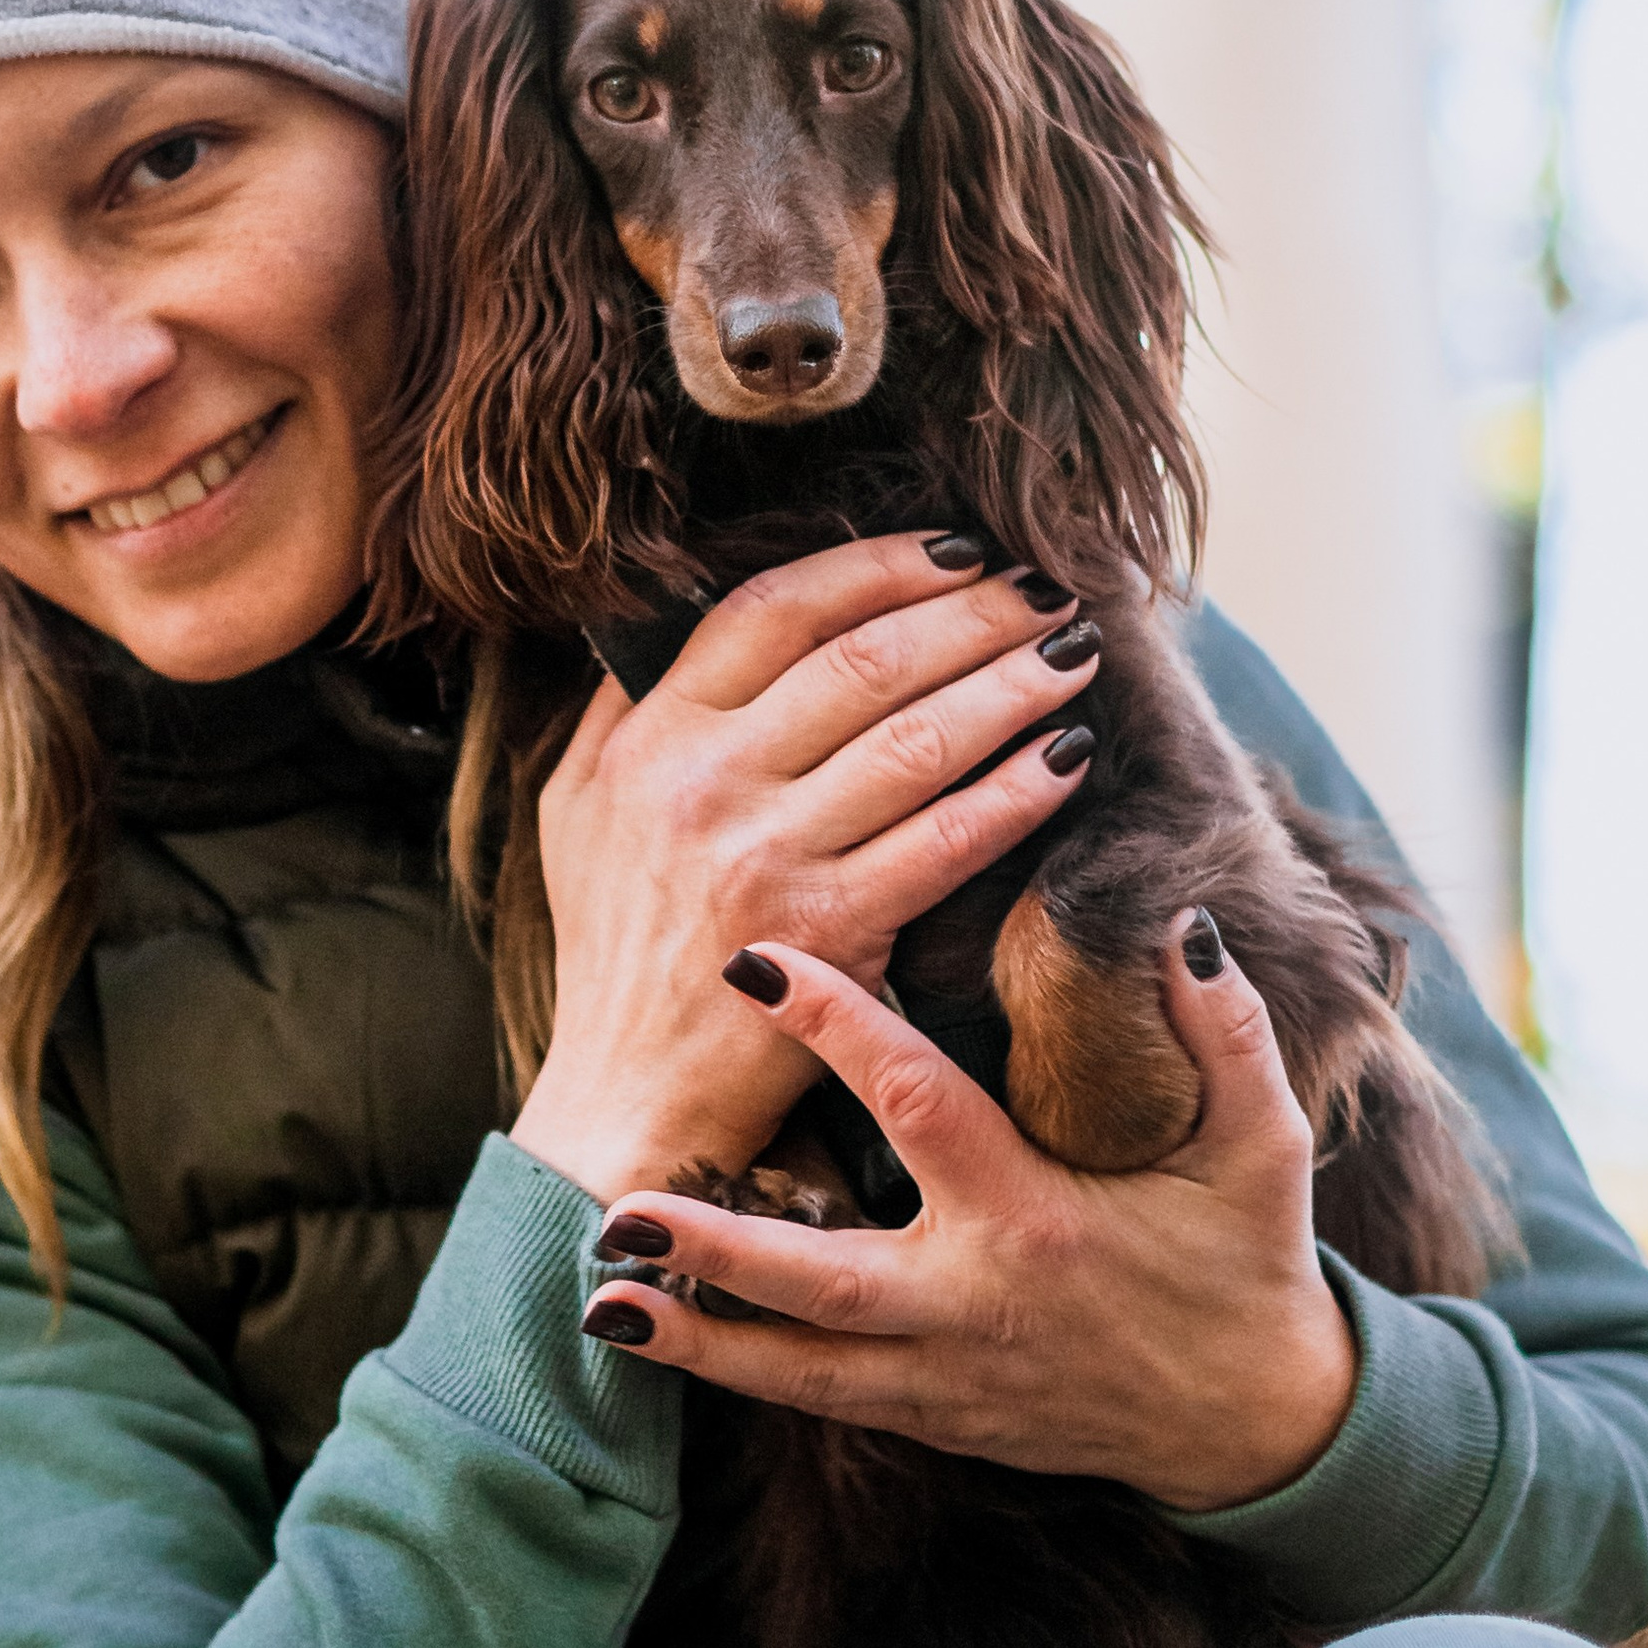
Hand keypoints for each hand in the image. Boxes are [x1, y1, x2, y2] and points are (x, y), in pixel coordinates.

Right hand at [507, 538, 1097, 1207]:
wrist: (628, 1098)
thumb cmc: (613, 952)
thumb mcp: (575, 812)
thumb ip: (621, 710)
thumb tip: (665, 612)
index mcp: (652, 736)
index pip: (776, 608)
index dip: (878, 565)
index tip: (957, 549)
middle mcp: (706, 781)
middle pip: (864, 659)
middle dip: (971, 613)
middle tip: (1043, 590)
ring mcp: (769, 856)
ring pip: (918, 738)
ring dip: (1012, 685)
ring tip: (1072, 655)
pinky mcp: (831, 934)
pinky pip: (947, 840)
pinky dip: (1017, 791)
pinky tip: (1065, 759)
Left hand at [578, 915, 1356, 1512]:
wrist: (1256, 1420)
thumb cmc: (1246, 1262)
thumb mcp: (1261, 1148)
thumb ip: (1227, 1035)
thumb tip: (1180, 928)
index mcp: (1037, 1223)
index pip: (915, 1105)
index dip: (835, 1027)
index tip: (755, 963)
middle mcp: (975, 1308)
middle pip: (819, 1282)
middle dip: (713, 1250)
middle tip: (613, 1206)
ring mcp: (948, 1379)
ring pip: (799, 1370)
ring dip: (696, 1338)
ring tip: (597, 1298)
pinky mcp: (937, 1420)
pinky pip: (821, 1400)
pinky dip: (742, 1376)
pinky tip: (663, 1344)